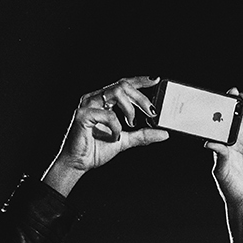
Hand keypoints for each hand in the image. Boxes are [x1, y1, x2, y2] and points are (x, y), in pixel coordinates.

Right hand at [43, 76, 169, 190]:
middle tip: (151, 112)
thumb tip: (163, 133)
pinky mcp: (83, 115)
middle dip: (140, 97)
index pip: (123, 84)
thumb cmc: (96, 149)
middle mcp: (94, 98)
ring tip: (132, 123)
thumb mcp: (125, 140)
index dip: (139, 80)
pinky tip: (114, 136)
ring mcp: (87, 105)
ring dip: (130, 109)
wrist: (79, 163)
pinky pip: (108, 114)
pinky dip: (116, 126)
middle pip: (122, 85)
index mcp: (102, 101)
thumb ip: (142, 135)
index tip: (155, 79)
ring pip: (116, 91)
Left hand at [207, 90, 242, 208]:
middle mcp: (237, 136)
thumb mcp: (221, 170)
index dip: (224, 106)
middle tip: (239, 96)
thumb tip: (210, 143)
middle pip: (238, 113)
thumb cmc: (230, 186)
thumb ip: (219, 155)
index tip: (225, 97)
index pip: (223, 119)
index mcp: (224, 140)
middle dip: (238, 102)